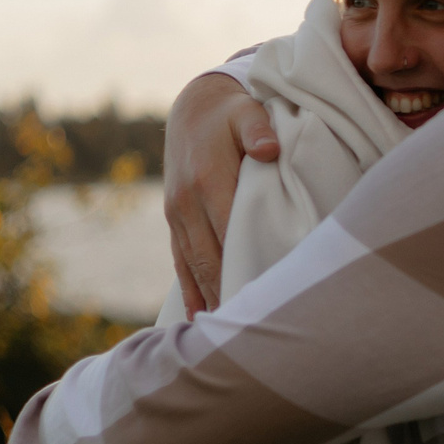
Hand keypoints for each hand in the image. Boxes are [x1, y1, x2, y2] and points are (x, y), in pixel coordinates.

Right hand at [165, 72, 277, 314]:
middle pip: (209, 258)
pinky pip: (180, 260)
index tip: (263, 297)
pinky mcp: (174, 219)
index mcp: (208, 179)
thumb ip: (258, 129)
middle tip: (252, 330)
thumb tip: (270, 149)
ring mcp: (177, 213)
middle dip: (228, 292)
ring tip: (227, 336)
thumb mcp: (247, 111)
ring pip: (193, 265)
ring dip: (209, 298)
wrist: (194, 107)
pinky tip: (198, 318)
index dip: (243, 265)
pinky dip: (189, 289)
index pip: (229, 232)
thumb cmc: (233, 112)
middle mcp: (188, 202)